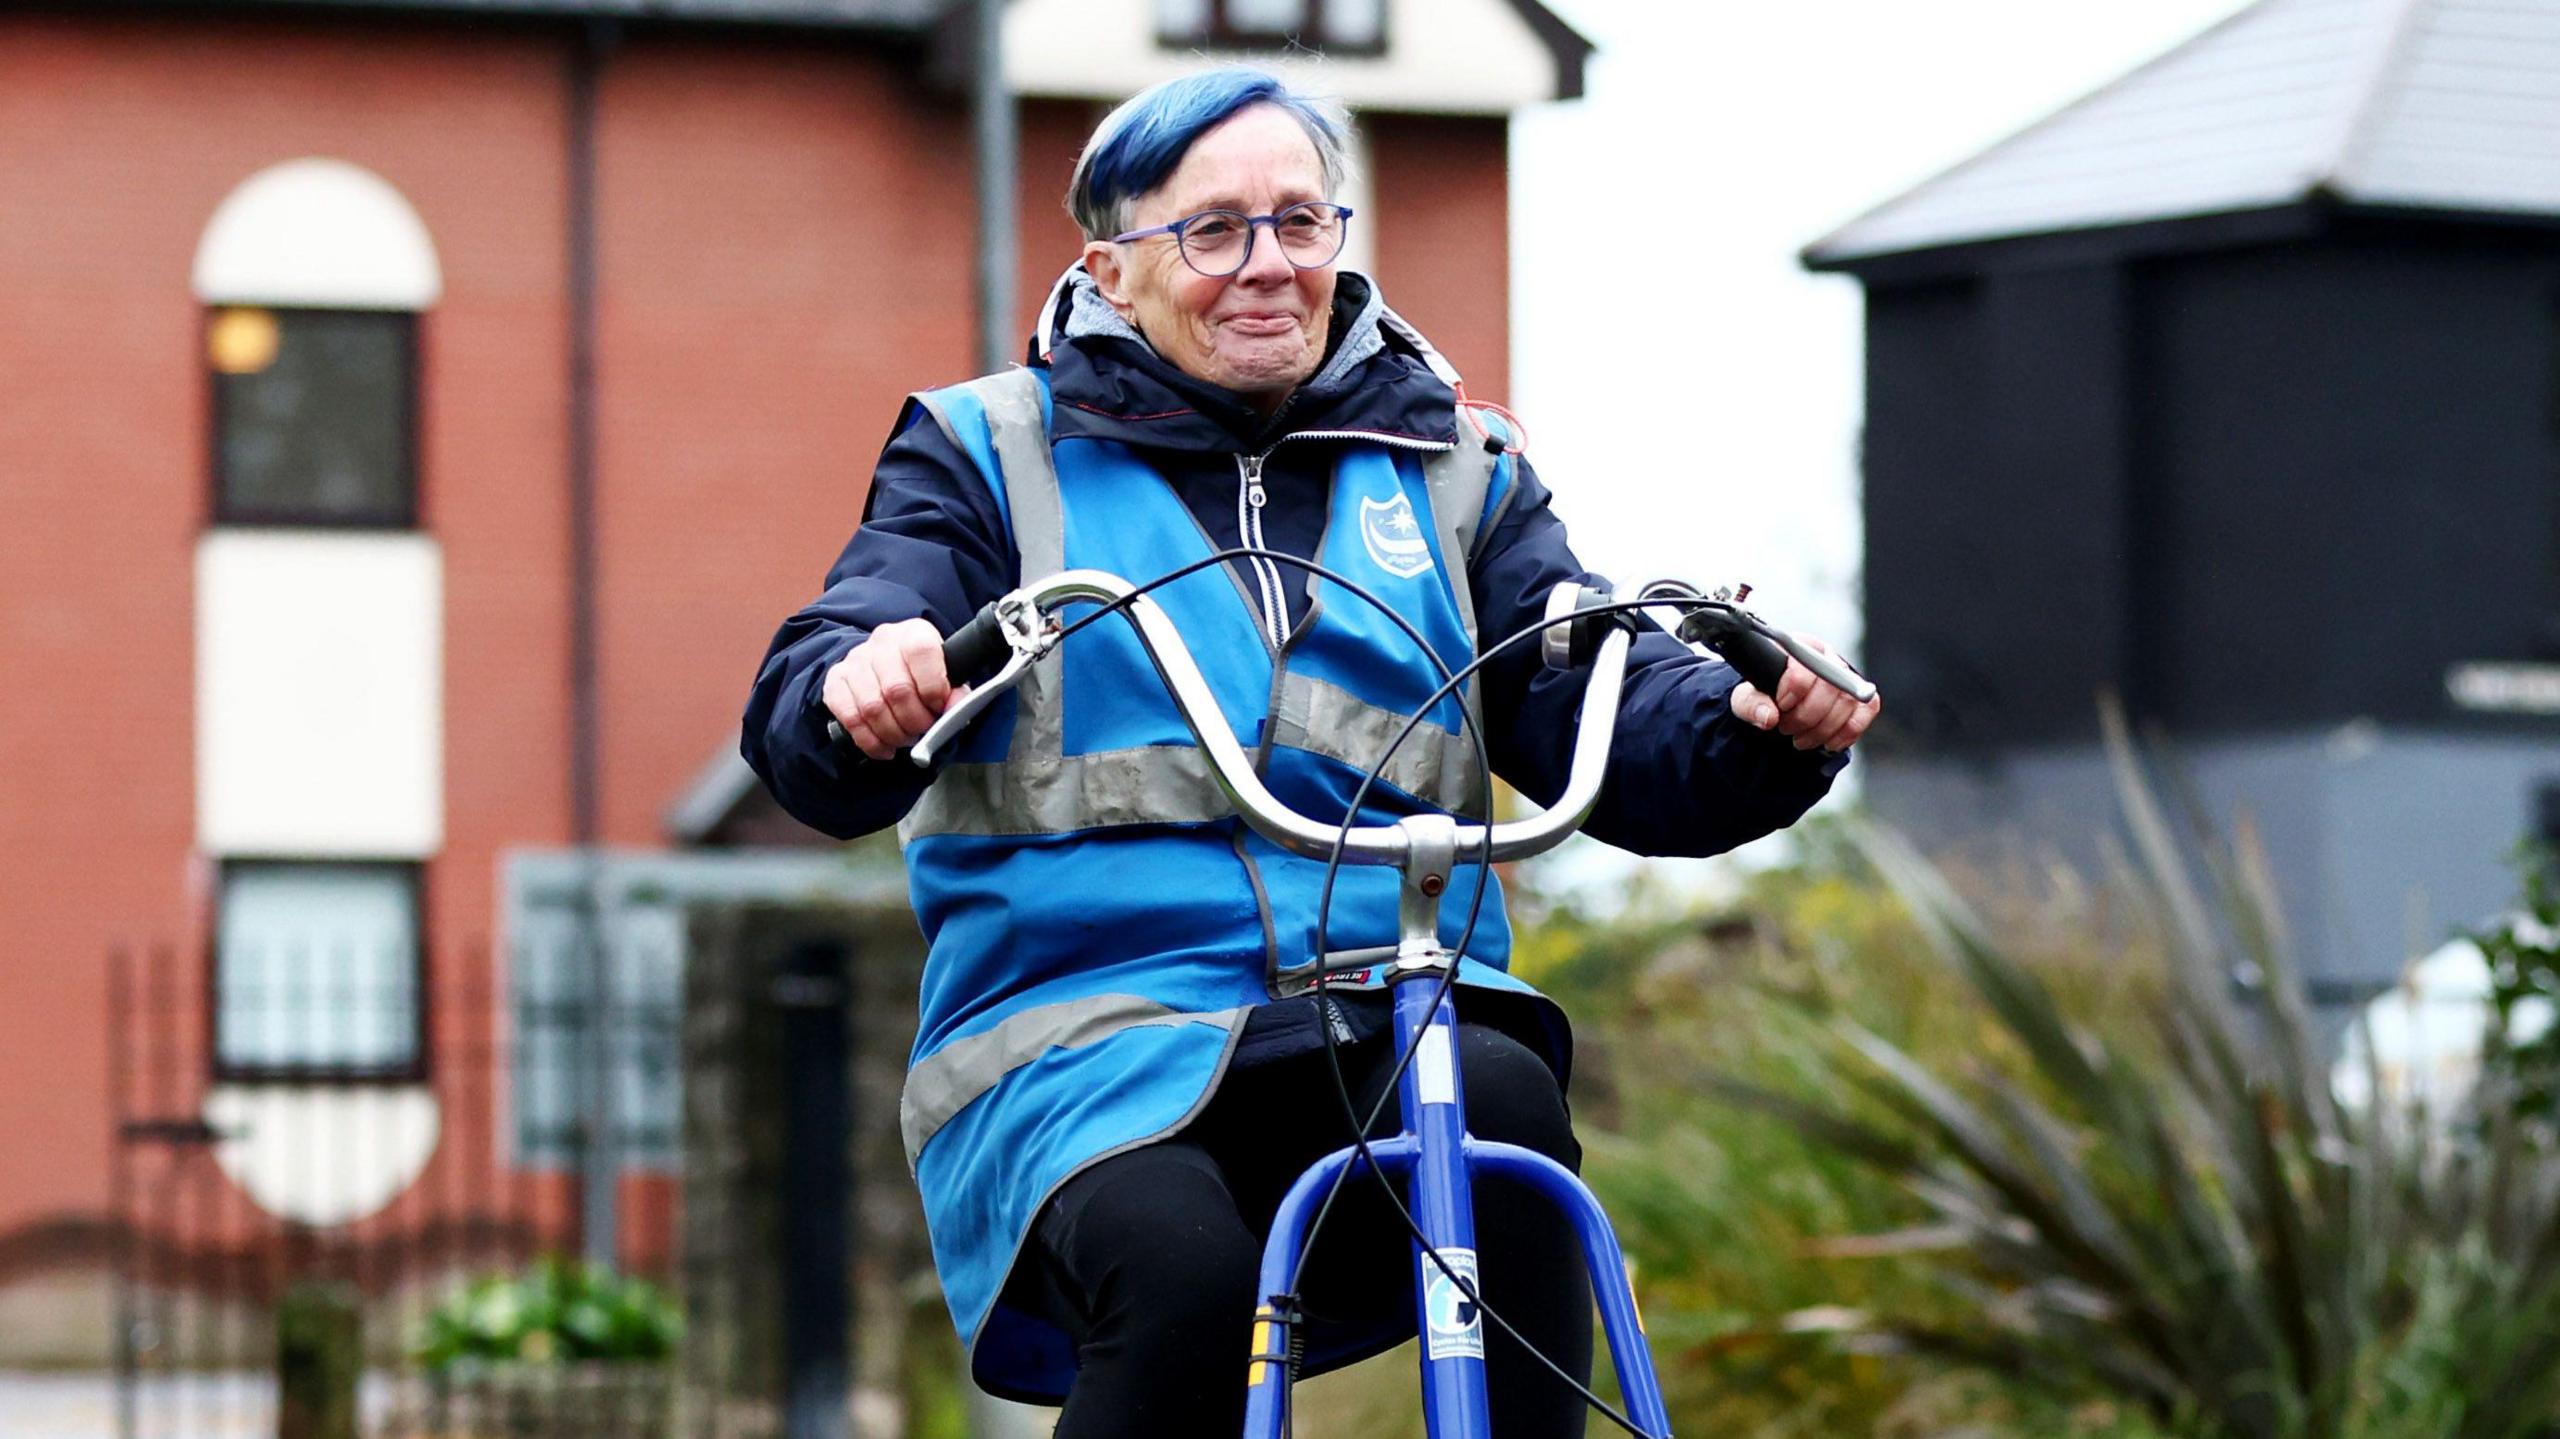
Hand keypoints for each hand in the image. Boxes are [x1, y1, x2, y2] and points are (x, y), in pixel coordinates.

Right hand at [822, 619, 970, 760]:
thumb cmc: (922, 673)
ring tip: (905, 738)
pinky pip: (850, 718)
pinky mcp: (835, 680)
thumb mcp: (947, 674)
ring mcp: (855, 660)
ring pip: (872, 708)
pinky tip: (884, 746)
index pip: (921, 652)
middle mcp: (882, 641)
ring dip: (893, 733)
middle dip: (914, 721)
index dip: (933, 688)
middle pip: (896, 689)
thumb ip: (955, 691)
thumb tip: (954, 707)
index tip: (939, 707)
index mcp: (914, 632)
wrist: (887, 664)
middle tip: (922, 730)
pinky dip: (870, 741)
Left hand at [1730, 638, 1879, 754]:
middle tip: (1787, 728)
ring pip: (1848, 701)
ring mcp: (1846, 676)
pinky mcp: (1860, 696)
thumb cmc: (1761, 694)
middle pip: (1831, 685)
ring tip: (1801, 739)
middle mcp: (1826, 657)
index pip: (1807, 663)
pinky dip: (1848, 732)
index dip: (1795, 688)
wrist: (1776, 704)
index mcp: (1798, 647)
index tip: (1782, 705)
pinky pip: (1867, 710)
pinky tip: (1828, 743)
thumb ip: (1751, 703)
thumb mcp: (1745, 696)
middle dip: (1807, 716)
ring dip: (1823, 729)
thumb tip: (1769, 716)